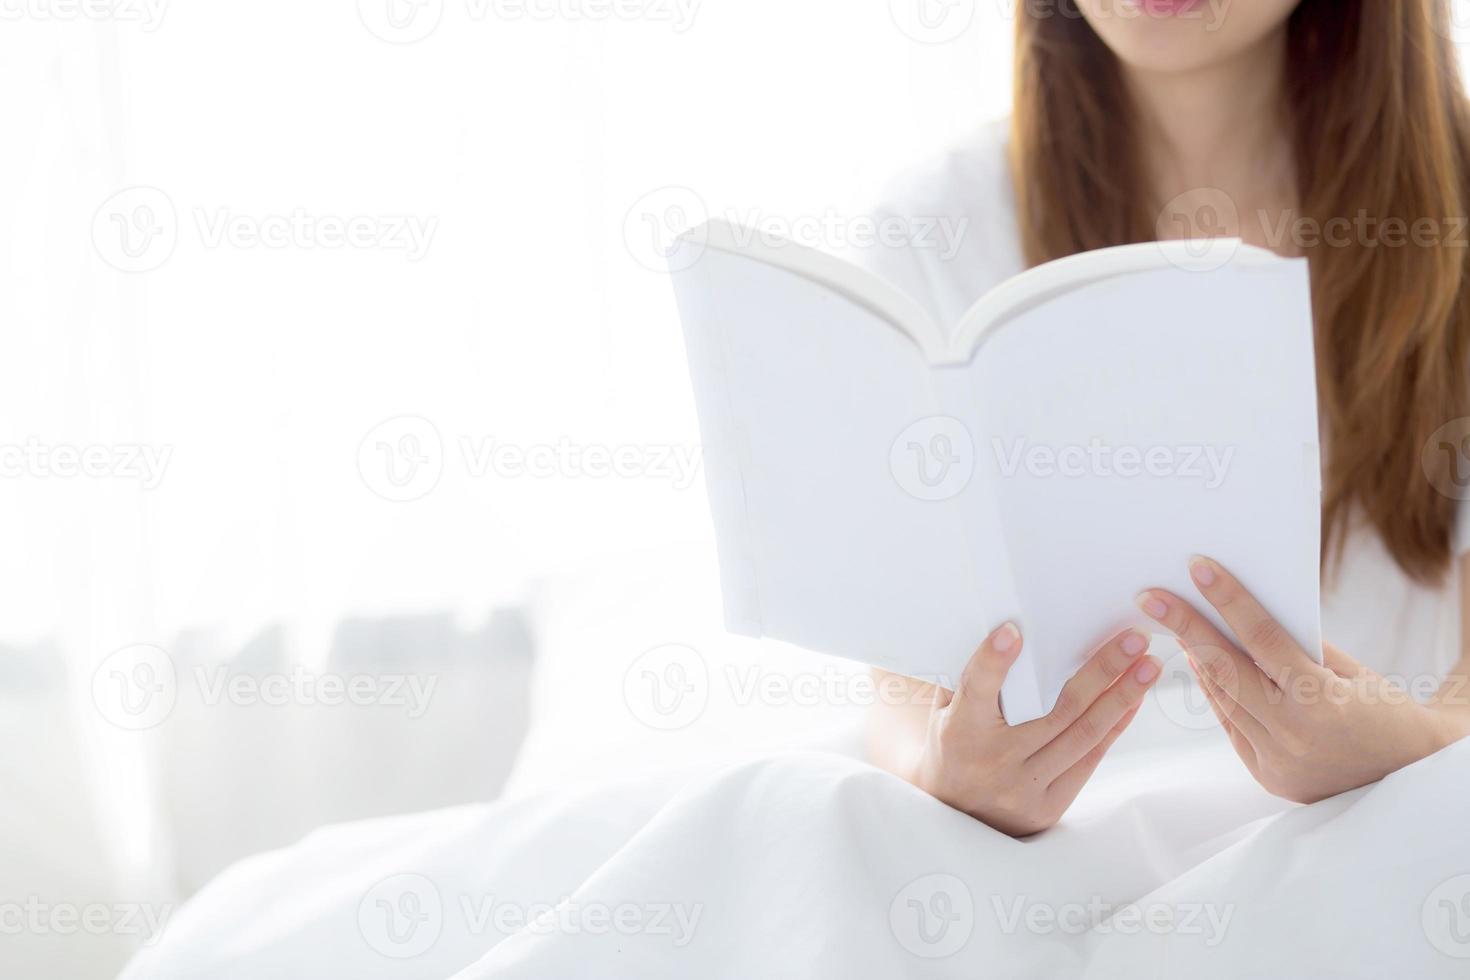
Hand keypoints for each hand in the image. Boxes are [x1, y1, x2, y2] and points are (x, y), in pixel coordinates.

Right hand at [909, 622, 1161, 836]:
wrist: (953, 815)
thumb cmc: (953, 746)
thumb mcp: (948, 712)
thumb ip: (974, 681)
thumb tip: (1010, 632)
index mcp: (960, 732)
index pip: (977, 689)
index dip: (993, 660)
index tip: (1013, 630)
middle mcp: (994, 761)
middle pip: (1059, 710)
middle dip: (1102, 670)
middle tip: (1133, 639)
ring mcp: (1025, 787)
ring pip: (1084, 734)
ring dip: (1123, 696)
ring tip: (1148, 666)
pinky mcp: (1049, 805)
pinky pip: (1090, 759)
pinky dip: (1114, 725)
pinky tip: (1132, 700)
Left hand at [1137, 556, 1469, 803]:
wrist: (1412, 780)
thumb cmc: (1387, 714)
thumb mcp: (1354, 674)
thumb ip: (1301, 649)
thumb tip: (1245, 619)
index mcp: (1320, 701)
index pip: (1261, 639)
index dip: (1228, 600)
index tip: (1198, 568)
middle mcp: (1292, 734)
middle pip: (1225, 668)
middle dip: (1184, 627)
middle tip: (1149, 596)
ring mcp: (1276, 760)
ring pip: (1223, 698)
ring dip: (1194, 659)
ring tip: (1171, 624)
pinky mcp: (1267, 776)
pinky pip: (1232, 726)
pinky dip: (1216, 693)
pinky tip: (1200, 665)